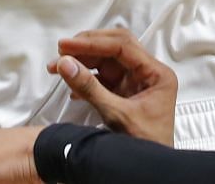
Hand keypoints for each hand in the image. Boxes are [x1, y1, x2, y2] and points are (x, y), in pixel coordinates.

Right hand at [51, 28, 177, 145]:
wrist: (149, 173)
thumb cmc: (144, 145)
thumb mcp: (116, 115)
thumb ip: (90, 89)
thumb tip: (65, 64)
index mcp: (157, 74)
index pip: (122, 46)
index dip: (92, 43)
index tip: (67, 45)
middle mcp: (148, 73)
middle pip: (114, 48)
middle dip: (86, 48)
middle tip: (61, 52)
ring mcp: (136, 83)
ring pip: (106, 62)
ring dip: (82, 63)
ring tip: (58, 68)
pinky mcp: (125, 94)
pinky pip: (103, 78)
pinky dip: (86, 80)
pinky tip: (72, 88)